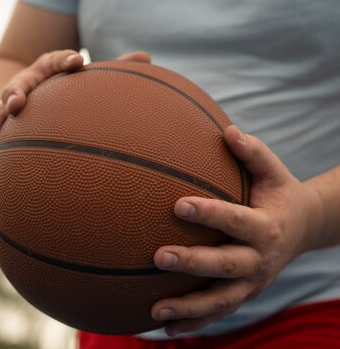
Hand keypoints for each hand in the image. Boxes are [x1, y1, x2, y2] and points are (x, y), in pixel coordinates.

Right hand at [0, 50, 150, 175]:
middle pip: (17, 87)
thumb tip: (146, 58)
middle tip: (16, 103)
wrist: (28, 92)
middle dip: (14, 94)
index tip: (77, 62)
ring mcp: (9, 106)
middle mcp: (25, 85)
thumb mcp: (85, 75)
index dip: (64, 60)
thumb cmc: (66, 84)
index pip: (55, 60)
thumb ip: (114, 69)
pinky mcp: (1, 127)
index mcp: (47, 69)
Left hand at [151, 125, 319, 336]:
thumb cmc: (278, 191)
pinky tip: (164, 329)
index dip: (208, 213)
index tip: (178, 205)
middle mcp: (261, 259)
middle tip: (158, 257)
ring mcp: (253, 282)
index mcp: (266, 226)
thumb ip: (252, 151)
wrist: (303, 227)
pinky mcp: (245, 295)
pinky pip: (218, 313)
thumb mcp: (272, 169)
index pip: (235, 220)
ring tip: (156, 310)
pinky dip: (194, 324)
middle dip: (193, 263)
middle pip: (226, 264)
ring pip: (221, 300)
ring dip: (189, 308)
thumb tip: (229, 130)